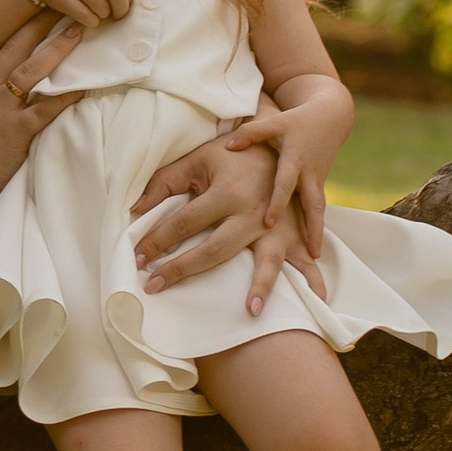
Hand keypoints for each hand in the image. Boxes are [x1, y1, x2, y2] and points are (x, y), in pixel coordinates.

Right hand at [0, 15, 70, 202]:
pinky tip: (85, 84)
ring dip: (57, 49)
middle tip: (58, 4)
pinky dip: (67, 95)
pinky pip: (46, 109)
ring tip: (77, 32)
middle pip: (14, 48)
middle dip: (37, 24)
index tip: (34, 11)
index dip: (17, 29)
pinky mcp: (16, 132)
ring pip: (31, 71)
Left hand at [130, 133, 323, 316]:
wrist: (281, 141)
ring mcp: (277, 225)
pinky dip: (313, 280)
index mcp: (226, 192)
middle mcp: (252, 213)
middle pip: (215, 249)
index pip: (183, 222)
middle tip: (153, 286)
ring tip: (250, 310)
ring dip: (262, 285)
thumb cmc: (234, 154)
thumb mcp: (198, 159)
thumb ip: (165, 182)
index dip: (156, 240)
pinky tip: (317, 300)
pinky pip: (306, 259)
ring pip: (268, 259)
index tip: (136, 258)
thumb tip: (134, 209)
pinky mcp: (295, 232)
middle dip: (183, 269)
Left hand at [223, 103, 332, 271]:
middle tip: (310, 253)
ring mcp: (316, 182)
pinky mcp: (319, 186)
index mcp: (294, 159)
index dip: (277, 202)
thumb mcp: (273, 123)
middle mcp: (308, 174)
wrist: (330, 117)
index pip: (285, 184)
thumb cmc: (295, 121)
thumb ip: (250, 134)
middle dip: (312, 229)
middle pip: (312, 205)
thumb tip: (228, 146)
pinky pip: (318, 210)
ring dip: (317, 233)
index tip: (268, 222)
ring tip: (315, 257)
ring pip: (319, 211)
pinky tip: (312, 250)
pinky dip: (316, 228)